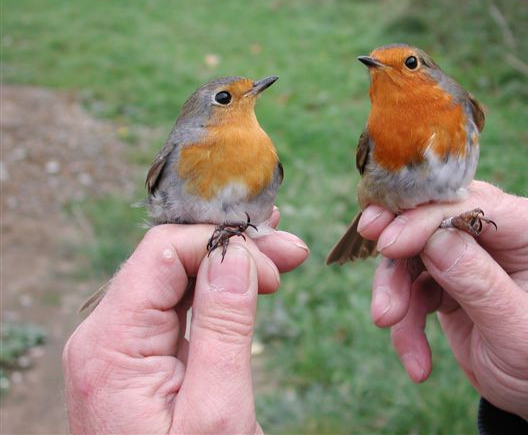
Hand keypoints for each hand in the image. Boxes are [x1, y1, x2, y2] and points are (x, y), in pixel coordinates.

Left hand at [63, 209, 307, 433]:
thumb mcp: (216, 411)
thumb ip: (223, 326)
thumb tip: (236, 253)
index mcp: (110, 345)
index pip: (162, 253)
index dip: (220, 245)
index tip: (274, 263)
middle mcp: (107, 336)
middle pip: (170, 259)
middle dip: (233, 248)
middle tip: (290, 250)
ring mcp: (124, 346)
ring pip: (179, 278)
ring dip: (232, 264)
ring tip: (282, 257)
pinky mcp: (143, 357)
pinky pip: (181, 306)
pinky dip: (220, 290)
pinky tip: (252, 279)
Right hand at [360, 181, 527, 434]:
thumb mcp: (523, 335)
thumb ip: (480, 285)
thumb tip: (433, 240)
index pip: (480, 205)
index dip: (429, 217)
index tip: (388, 243)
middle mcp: (514, 233)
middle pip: (442, 216)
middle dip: (403, 242)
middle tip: (372, 245)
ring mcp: (483, 252)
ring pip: (420, 249)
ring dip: (397, 286)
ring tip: (387, 321)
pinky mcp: (457, 273)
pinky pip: (417, 281)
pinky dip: (407, 317)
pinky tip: (416, 359)